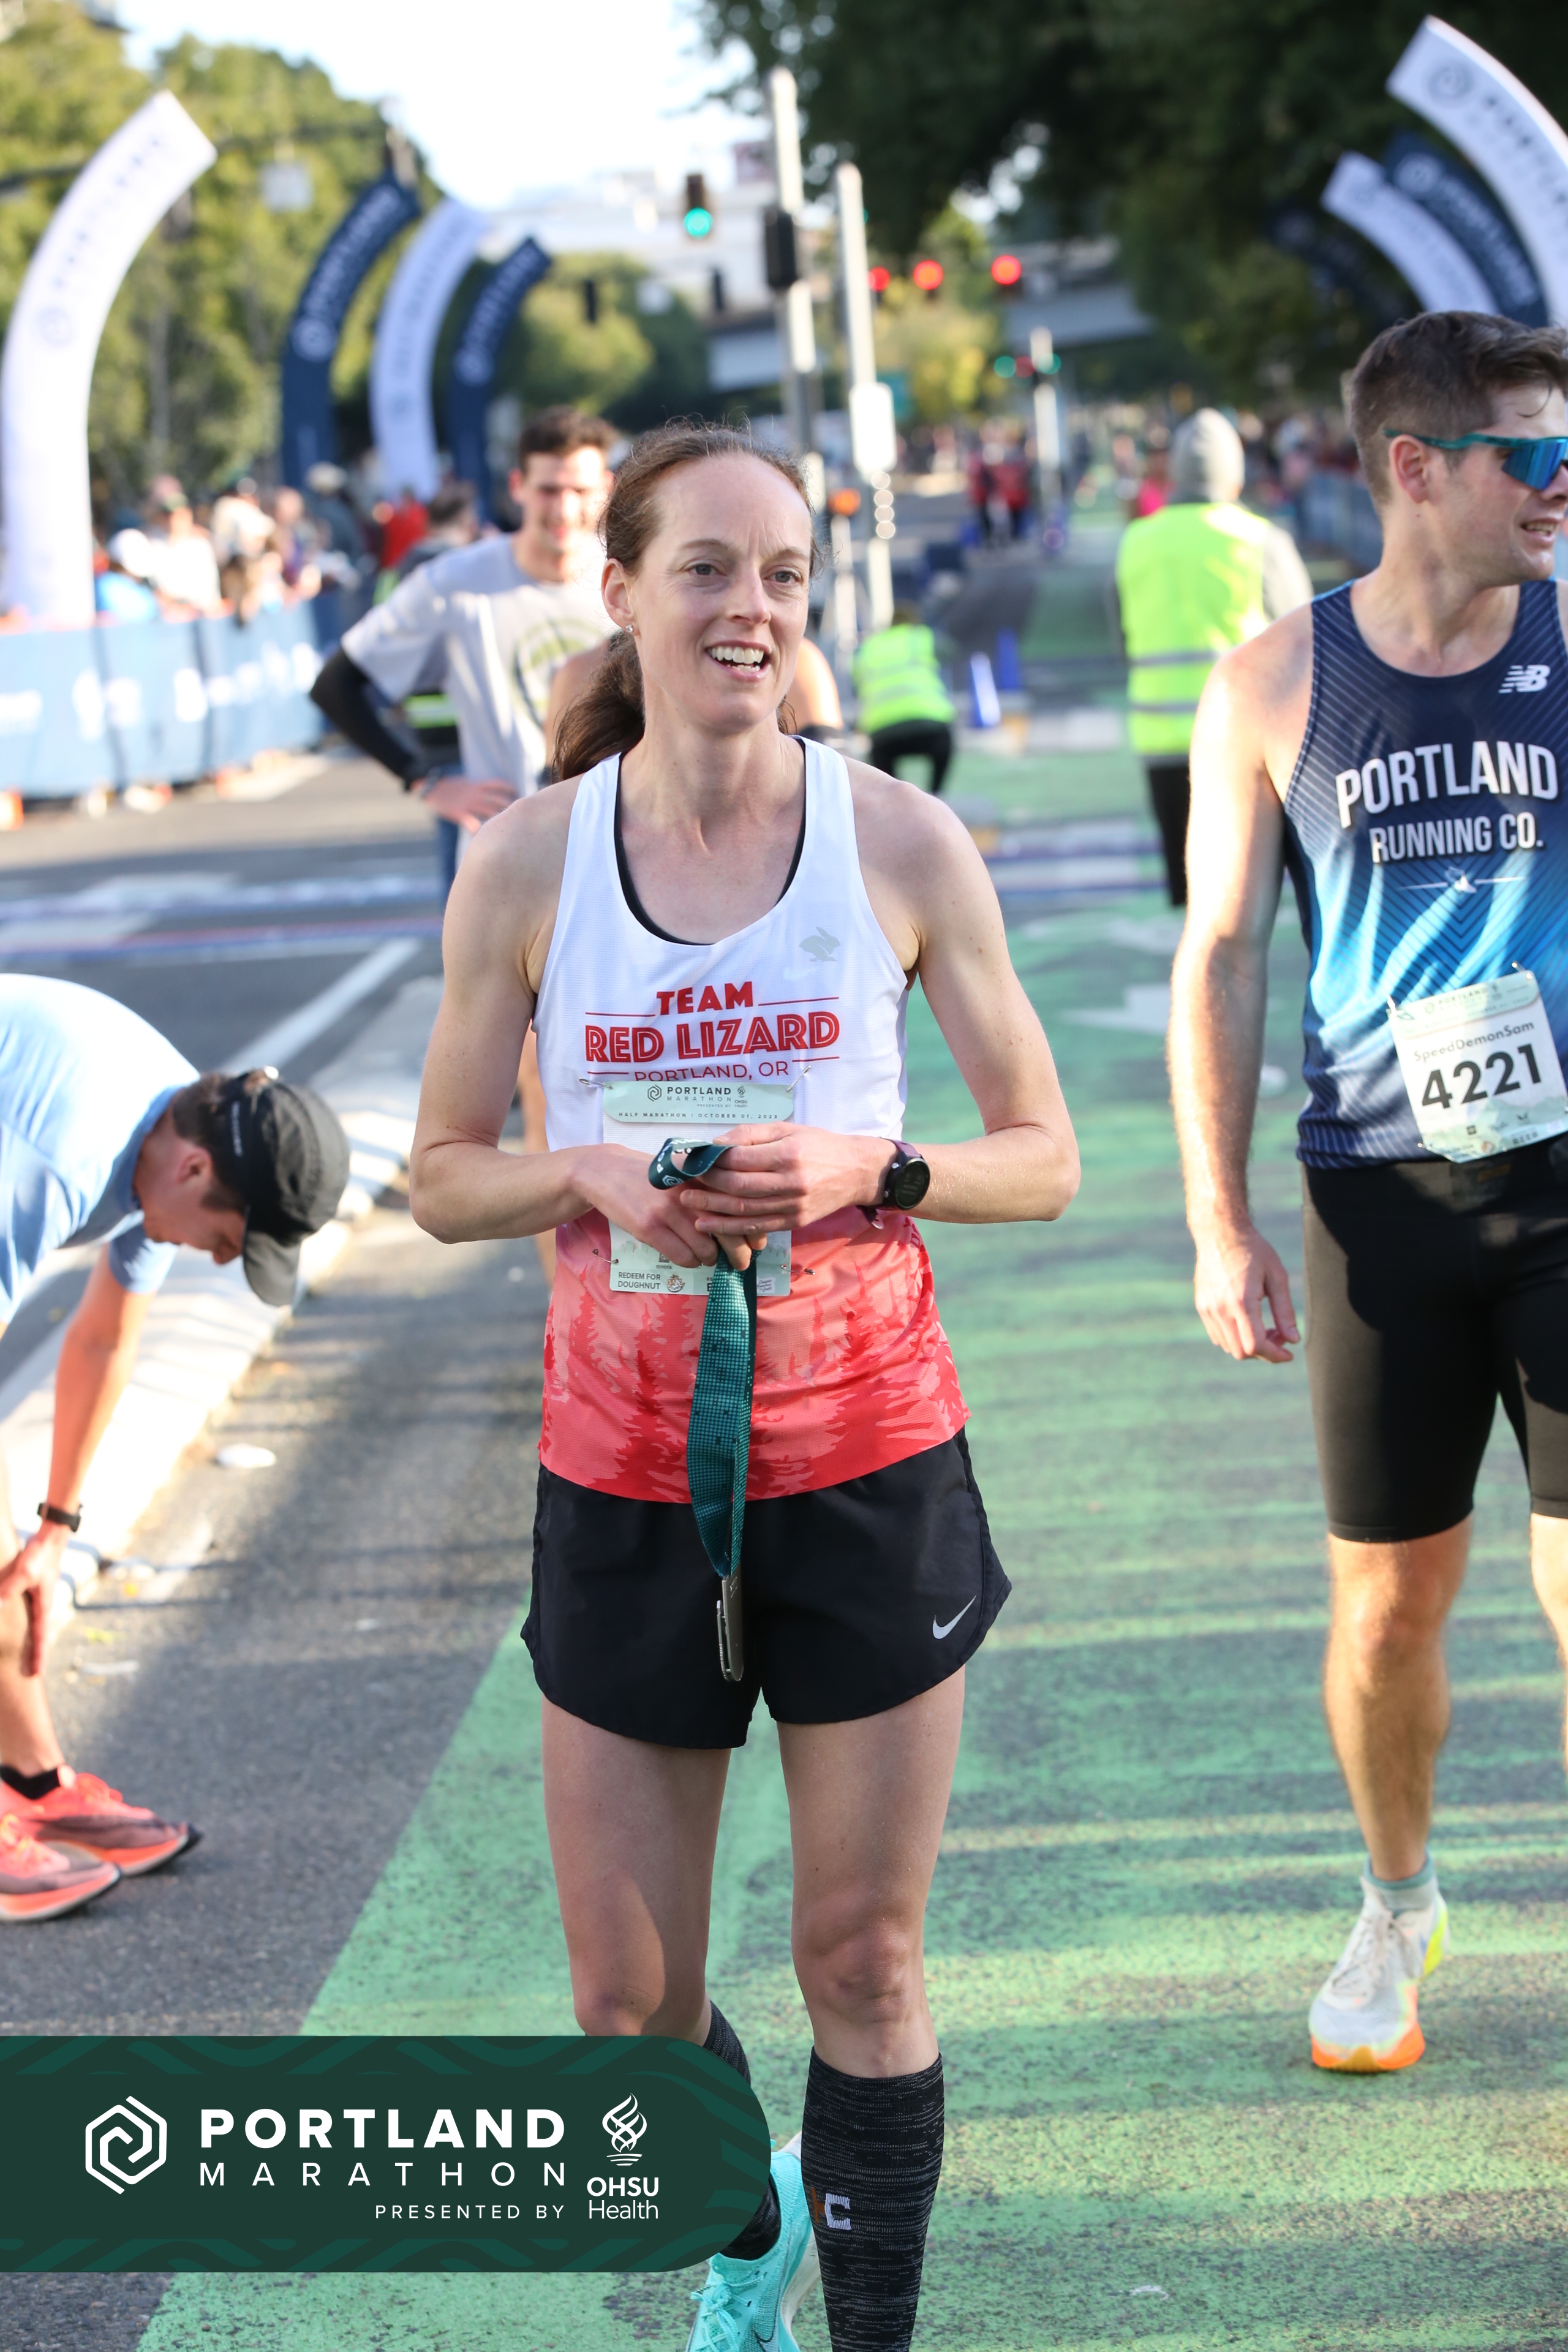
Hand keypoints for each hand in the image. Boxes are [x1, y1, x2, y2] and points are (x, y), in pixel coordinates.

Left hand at [0, 1522, 68, 1675]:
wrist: (50, 1538)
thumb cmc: (40, 1554)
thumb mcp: (24, 1571)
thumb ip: (10, 1588)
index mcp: (44, 1605)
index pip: (42, 1636)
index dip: (39, 1655)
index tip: (37, 1673)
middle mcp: (44, 1605)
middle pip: (41, 1635)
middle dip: (37, 1654)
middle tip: (33, 1673)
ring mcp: (40, 1598)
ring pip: (36, 1626)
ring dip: (32, 1642)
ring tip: (28, 1656)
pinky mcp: (33, 1591)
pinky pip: (30, 1616)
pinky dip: (26, 1627)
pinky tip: (19, 1629)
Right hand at [420, 775, 515, 832]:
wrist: (430, 789)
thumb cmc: (448, 788)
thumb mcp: (465, 783)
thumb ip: (478, 788)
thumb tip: (490, 793)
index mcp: (477, 785)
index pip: (499, 784)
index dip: (510, 789)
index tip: (518, 795)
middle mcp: (476, 793)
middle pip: (500, 799)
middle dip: (511, 807)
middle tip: (519, 817)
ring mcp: (469, 803)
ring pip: (491, 811)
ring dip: (500, 820)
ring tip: (508, 829)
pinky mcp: (461, 813)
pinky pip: (473, 823)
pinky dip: (480, 831)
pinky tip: (485, 838)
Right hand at [575, 1145, 770, 1271]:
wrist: (606, 1172)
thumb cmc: (651, 1177)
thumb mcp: (684, 1176)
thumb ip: (710, 1192)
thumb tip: (742, 1220)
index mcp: (703, 1178)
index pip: (740, 1209)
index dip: (751, 1231)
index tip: (756, 1242)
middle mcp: (690, 1194)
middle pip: (729, 1233)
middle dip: (739, 1254)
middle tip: (741, 1263)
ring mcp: (670, 1211)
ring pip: (706, 1251)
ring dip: (709, 1259)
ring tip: (705, 1255)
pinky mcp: (650, 1228)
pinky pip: (683, 1258)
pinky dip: (689, 1262)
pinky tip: (685, 1255)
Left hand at [674, 1124, 889, 1239]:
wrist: (856, 1172)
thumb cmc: (819, 1145)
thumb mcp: (788, 1129)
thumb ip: (751, 1134)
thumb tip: (715, 1144)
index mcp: (789, 1154)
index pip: (740, 1159)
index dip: (712, 1160)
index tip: (692, 1159)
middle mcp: (791, 1182)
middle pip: (738, 1186)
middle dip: (707, 1184)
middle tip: (683, 1181)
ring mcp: (793, 1206)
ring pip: (744, 1210)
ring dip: (711, 1209)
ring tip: (688, 1203)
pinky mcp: (794, 1222)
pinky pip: (757, 1227)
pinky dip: (729, 1227)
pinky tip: (708, 1224)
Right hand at [1192, 1222, 1298, 1363]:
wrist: (1221, 1232)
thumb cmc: (1254, 1250)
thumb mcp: (1277, 1277)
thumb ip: (1285, 1311)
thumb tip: (1293, 1340)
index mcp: (1241, 1301)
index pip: (1255, 1345)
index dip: (1274, 1355)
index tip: (1288, 1354)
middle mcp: (1220, 1309)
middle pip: (1241, 1352)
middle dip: (1264, 1352)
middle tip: (1280, 1336)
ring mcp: (1208, 1309)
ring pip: (1228, 1347)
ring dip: (1249, 1346)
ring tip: (1266, 1328)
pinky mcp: (1202, 1306)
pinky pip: (1218, 1335)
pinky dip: (1235, 1338)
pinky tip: (1248, 1322)